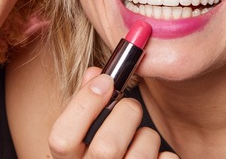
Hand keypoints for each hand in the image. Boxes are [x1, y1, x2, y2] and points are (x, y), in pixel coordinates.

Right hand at [48, 67, 178, 158]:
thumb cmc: (100, 149)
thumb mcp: (83, 131)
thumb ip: (86, 103)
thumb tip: (96, 74)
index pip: (62, 139)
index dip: (84, 105)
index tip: (105, 81)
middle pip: (106, 149)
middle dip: (125, 115)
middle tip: (131, 106)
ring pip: (139, 155)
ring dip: (146, 135)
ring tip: (141, 134)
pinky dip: (163, 153)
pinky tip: (153, 153)